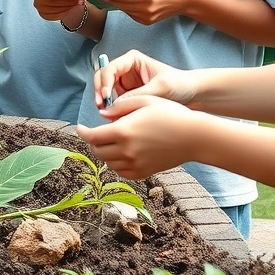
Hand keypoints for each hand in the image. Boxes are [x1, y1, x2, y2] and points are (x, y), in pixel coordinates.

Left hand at [76, 95, 204, 178]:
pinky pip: (122, 172)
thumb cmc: (171, 114)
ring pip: (108, 163)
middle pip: (98, 151)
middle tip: (96, 135)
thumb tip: (103, 115)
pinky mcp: (144, 172)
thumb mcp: (144, 101)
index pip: (92, 136)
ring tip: (110, 143)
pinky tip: (121, 155)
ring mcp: (135, 164)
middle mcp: (126, 151)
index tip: (80, 128)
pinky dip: (117, 165)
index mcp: (123, 131)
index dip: (83, 132)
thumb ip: (120, 107)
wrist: (194, 137)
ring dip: (105, 153)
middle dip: (93, 142)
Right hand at [93, 50, 197, 111]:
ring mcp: (125, 84)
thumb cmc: (179, 84)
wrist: (193, 95)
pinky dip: (112, 110)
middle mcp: (126, 70)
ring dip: (105, 103)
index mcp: (132, 60)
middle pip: (102, 79)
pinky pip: (114, 103)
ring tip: (109, 115)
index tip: (105, 97)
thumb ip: (137, 95)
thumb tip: (115, 105)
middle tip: (101, 108)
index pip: (109, 68)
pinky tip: (116, 118)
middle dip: (99, 93)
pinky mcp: (128, 97)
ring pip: (106, 92)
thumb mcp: (160, 88)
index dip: (104, 82)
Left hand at [100, 0, 192, 24]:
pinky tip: (118, 2)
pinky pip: (131, 15)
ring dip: (116, 5)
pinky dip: (125, 8)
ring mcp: (147, 18)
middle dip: (110, 0)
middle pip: (123, 6)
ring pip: (126, 11)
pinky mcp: (147, 22)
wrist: (185, 1)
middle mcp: (147, 10)